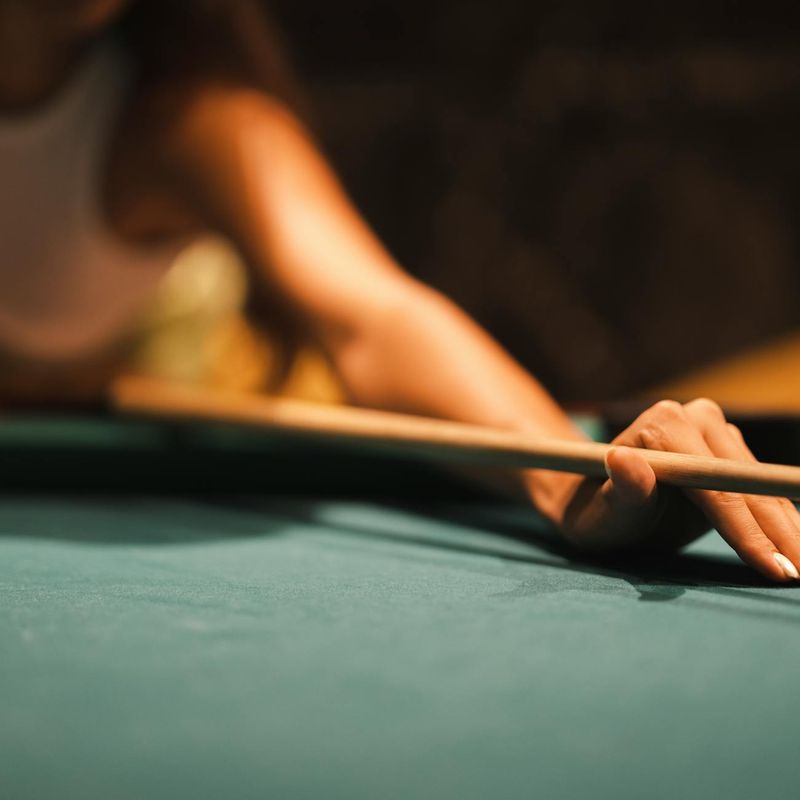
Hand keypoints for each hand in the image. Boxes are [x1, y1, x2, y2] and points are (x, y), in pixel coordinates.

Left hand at [528, 398, 799, 581]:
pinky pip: (758, 484)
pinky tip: (794, 545)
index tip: (775, 568)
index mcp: (659, 427)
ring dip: (787, 528)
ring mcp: (712, 429)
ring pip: (759, 483)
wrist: (595, 501)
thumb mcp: (602, 515)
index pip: (713, 486)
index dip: (747, 530)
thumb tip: (623, 460)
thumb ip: (619, 493)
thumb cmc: (594, 513)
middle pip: (745, 482)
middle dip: (778, 534)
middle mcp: (691, 417)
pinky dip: (779, 517)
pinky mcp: (727, 446)